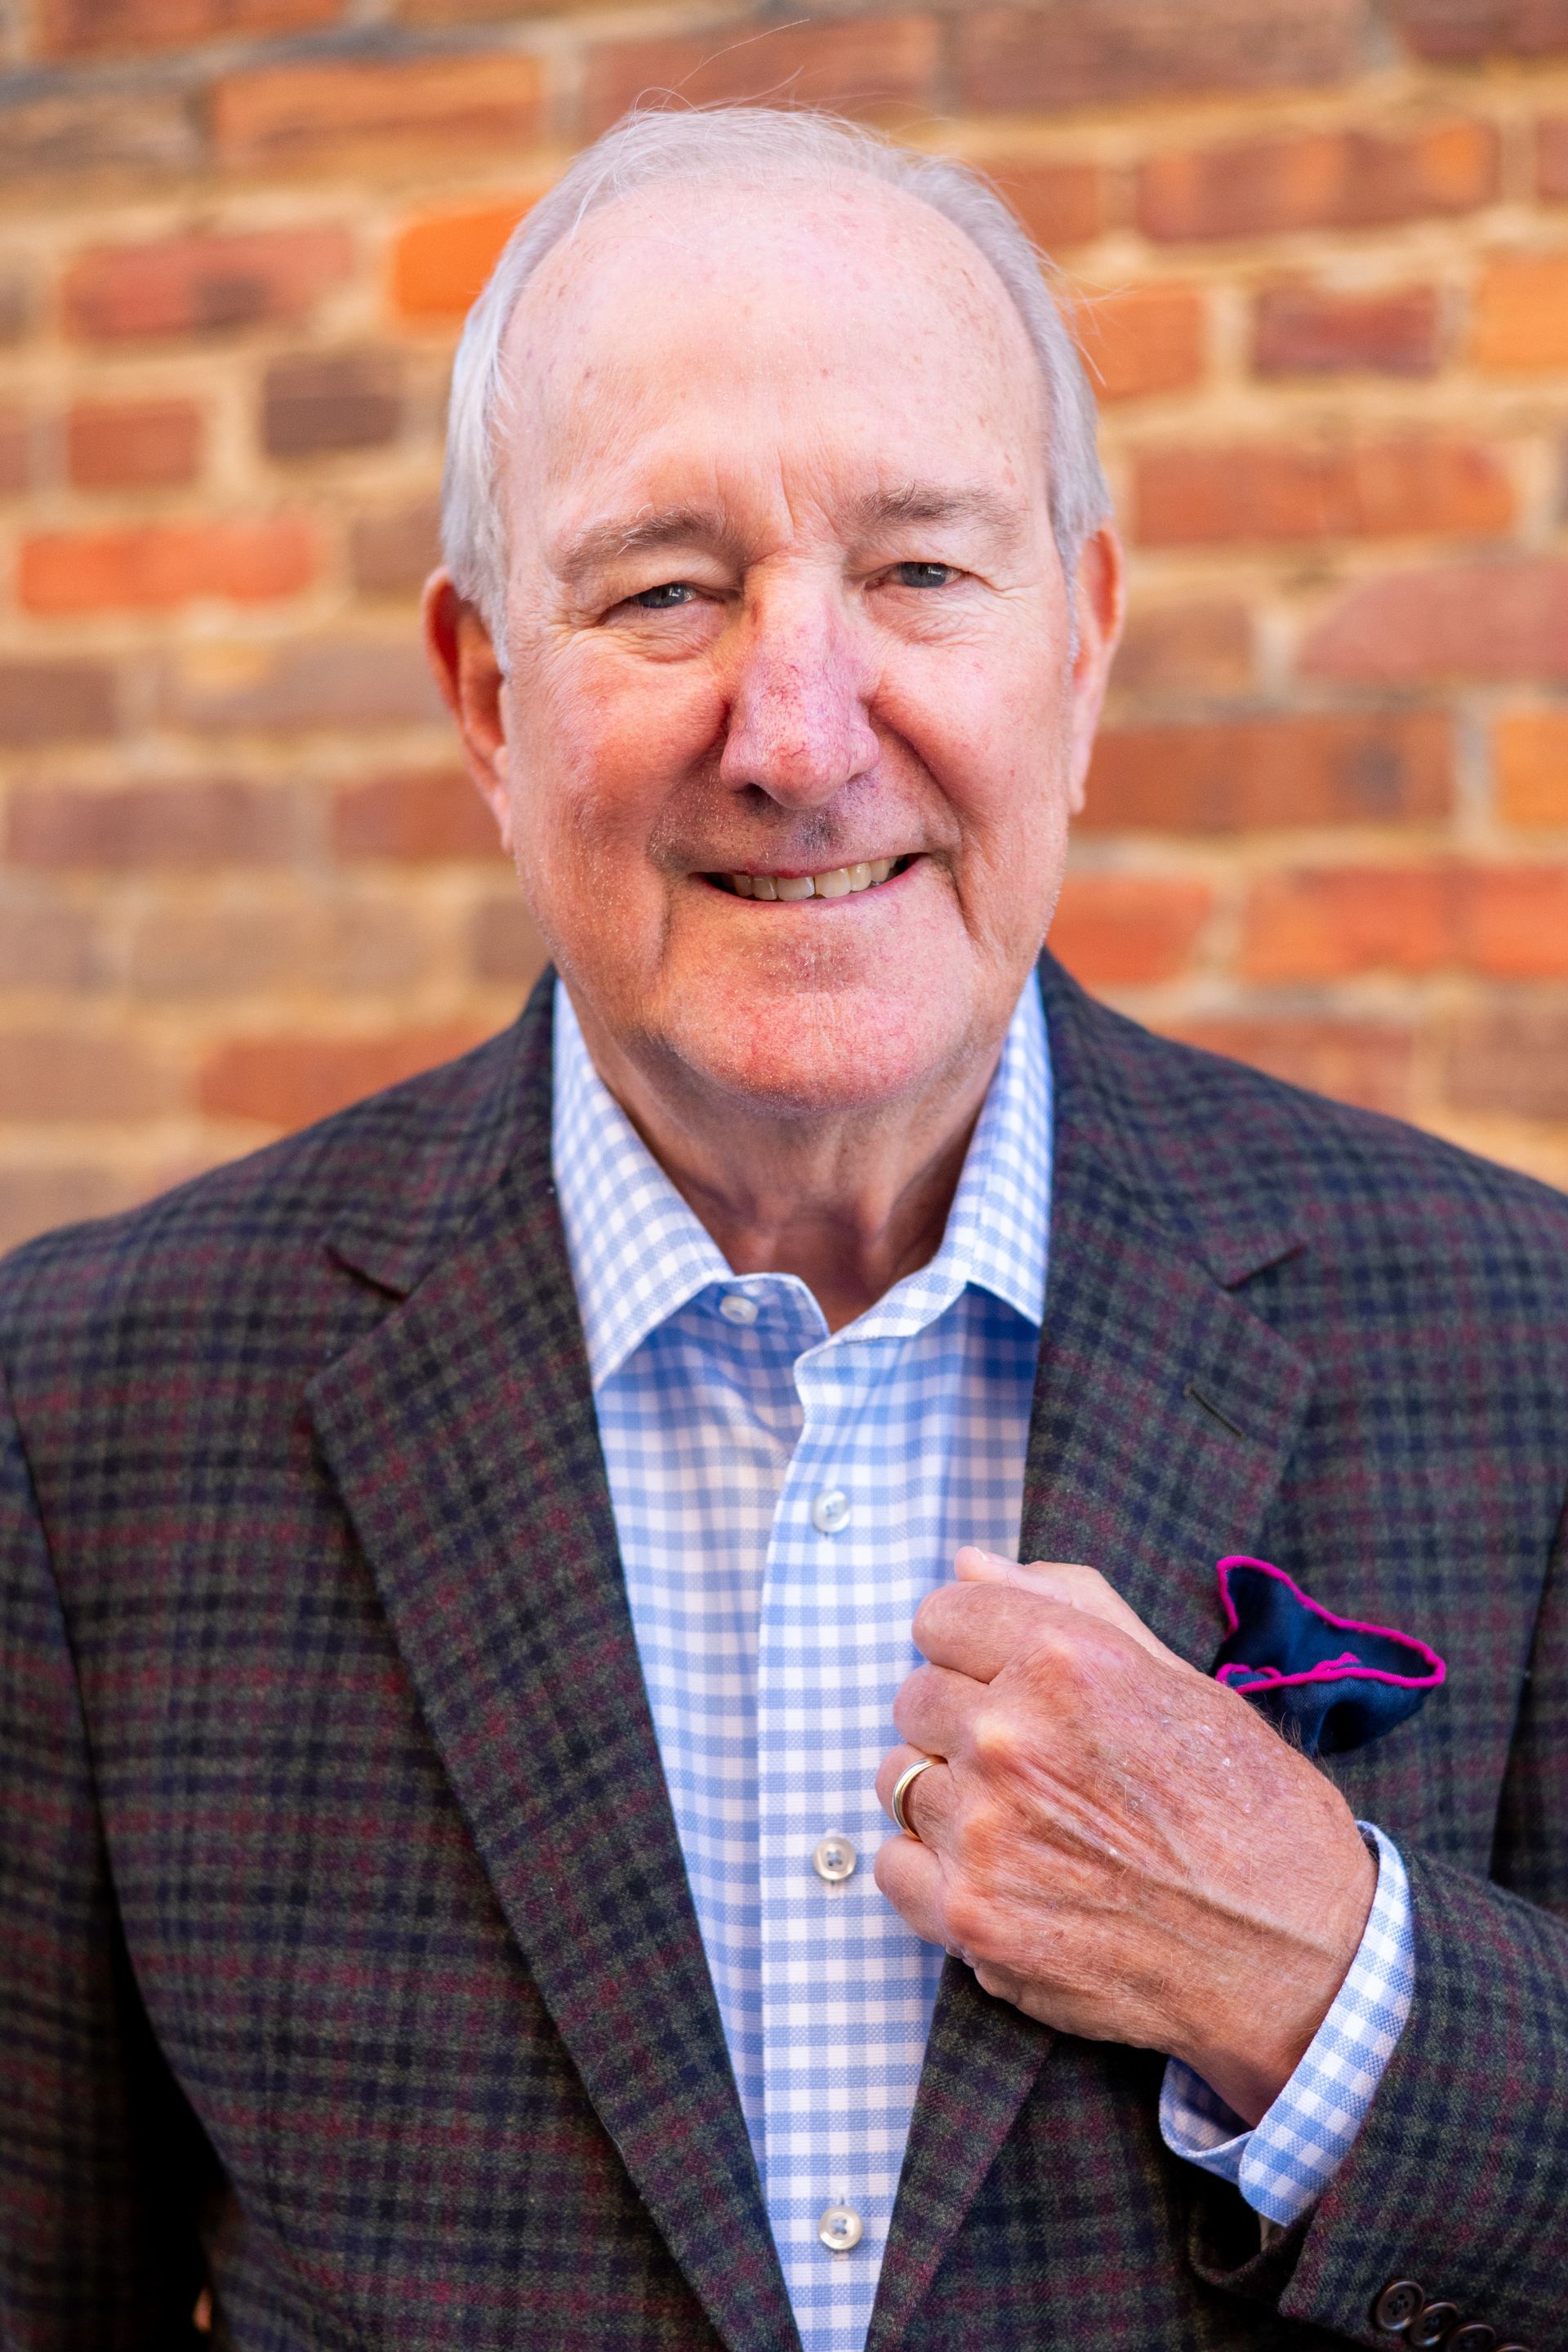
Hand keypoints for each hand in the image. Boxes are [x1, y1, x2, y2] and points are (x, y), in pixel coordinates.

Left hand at [874, 1548, 1377, 2124]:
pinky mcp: (974, 1919)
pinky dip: (932, 1874)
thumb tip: (969, 1560)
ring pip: (901, 1780)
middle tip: (1034, 1766)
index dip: (973, 1647)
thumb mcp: (1180, 1680)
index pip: (940, 1616)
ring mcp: (986, 1832)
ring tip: (1027, 1825)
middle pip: (915, 1698)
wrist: (1299, 1959)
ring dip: (948, 1798)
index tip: (1004, 1679)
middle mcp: (1012, 1737)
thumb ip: (1066, 1607)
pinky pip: (893, 1866)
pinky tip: (1001, 1877)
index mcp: (1065, 1660)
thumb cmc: (1253, 1809)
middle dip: (961, 1722)